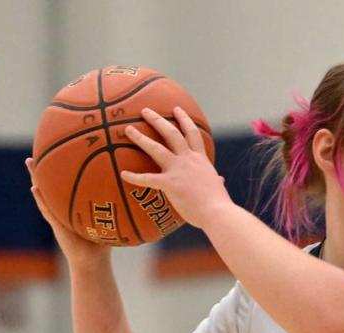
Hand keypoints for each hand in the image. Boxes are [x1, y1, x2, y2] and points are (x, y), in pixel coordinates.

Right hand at [25, 157, 110, 268]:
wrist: (92, 261)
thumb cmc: (103, 241)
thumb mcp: (112, 220)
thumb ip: (120, 207)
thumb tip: (142, 192)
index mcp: (76, 204)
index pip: (72, 181)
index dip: (69, 165)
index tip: (69, 147)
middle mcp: (65, 206)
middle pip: (56, 182)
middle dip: (51, 165)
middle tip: (43, 146)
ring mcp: (57, 214)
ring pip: (45, 192)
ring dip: (37, 177)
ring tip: (31, 161)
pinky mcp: (55, 224)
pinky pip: (46, 209)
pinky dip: (40, 199)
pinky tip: (34, 187)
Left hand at [121, 107, 233, 228]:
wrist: (217, 213)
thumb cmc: (218, 203)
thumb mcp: (218, 187)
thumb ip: (216, 180)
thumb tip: (220, 180)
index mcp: (201, 160)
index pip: (192, 134)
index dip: (184, 120)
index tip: (176, 109)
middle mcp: (189, 160)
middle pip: (172, 134)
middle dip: (158, 120)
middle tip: (145, 111)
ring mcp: (178, 170)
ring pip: (156, 149)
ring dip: (141, 138)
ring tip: (128, 129)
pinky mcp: (170, 184)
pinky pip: (148, 179)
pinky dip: (134, 177)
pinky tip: (123, 174)